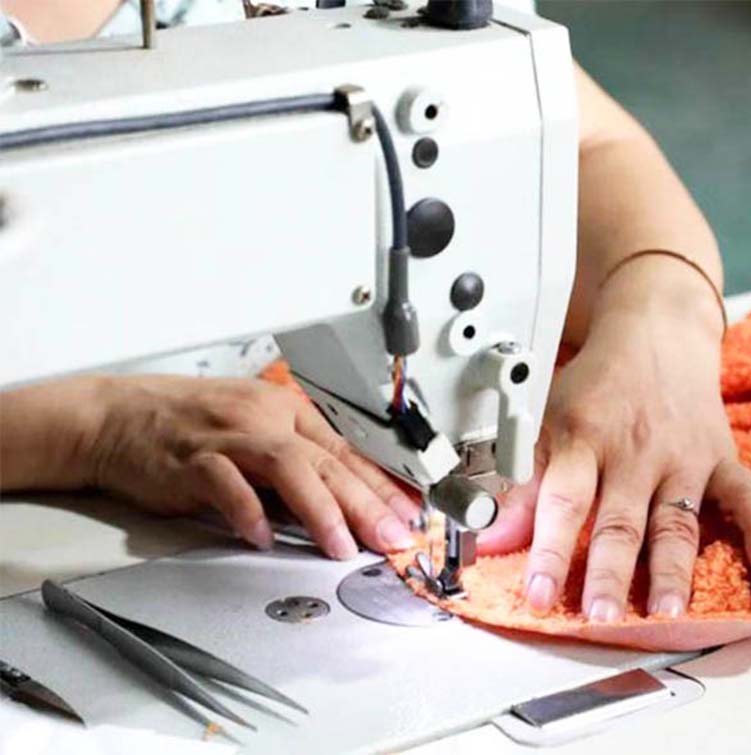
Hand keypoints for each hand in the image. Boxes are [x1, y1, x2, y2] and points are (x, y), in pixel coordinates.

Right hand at [82, 375, 418, 557]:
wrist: (118, 417)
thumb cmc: (189, 425)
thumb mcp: (254, 432)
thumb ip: (297, 465)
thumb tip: (345, 506)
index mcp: (284, 410)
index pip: (346, 449)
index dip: (381, 485)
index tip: (408, 515)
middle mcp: (263, 418)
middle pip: (328, 460)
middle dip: (367, 503)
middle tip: (393, 537)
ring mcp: (228, 437)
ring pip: (289, 467)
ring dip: (321, 509)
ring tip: (342, 546)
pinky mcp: (192, 460)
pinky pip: (226, 484)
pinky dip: (247, 511)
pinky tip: (262, 537)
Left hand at [479, 258, 750, 619]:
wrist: (655, 335)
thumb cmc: (596, 387)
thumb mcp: (548, 421)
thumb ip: (523, 485)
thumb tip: (489, 538)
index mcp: (586, 438)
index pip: (565, 500)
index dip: (550, 549)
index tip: (538, 593)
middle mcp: (636, 452)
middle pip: (622, 519)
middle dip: (611, 571)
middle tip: (602, 615)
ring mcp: (683, 457)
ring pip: (677, 520)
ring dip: (673, 569)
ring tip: (667, 612)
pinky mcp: (721, 458)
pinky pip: (746, 495)